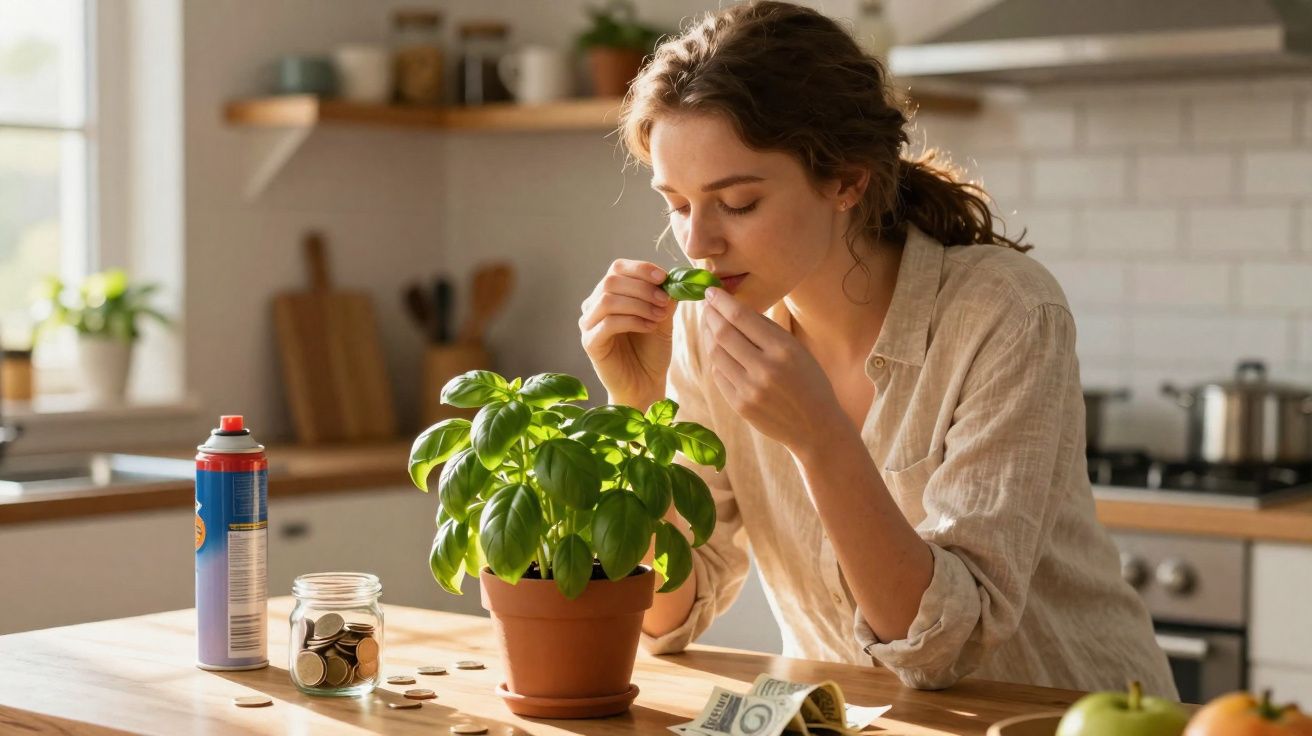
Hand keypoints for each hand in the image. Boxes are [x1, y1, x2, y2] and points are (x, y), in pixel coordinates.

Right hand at [580, 259, 677, 405]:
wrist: (645, 383)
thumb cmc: (651, 350)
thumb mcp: (663, 318)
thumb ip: (665, 297)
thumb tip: (672, 278)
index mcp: (609, 294)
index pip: (618, 268)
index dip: (641, 269)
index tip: (664, 278)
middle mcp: (594, 305)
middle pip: (611, 281)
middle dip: (642, 288)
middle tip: (664, 301)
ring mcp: (589, 324)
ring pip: (608, 299)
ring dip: (639, 304)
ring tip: (658, 316)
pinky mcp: (590, 343)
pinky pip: (608, 323)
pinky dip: (632, 321)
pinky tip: (649, 327)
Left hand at [702, 287, 844, 454]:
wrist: (816, 426)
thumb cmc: (809, 381)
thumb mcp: (797, 349)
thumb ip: (767, 330)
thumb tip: (733, 307)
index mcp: (783, 349)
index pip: (741, 317)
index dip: (721, 301)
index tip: (710, 291)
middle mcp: (765, 369)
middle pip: (722, 333)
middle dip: (710, 315)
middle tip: (706, 306)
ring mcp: (750, 389)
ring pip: (716, 354)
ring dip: (708, 336)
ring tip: (710, 326)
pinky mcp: (740, 406)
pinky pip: (719, 375)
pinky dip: (716, 359)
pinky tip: (719, 351)